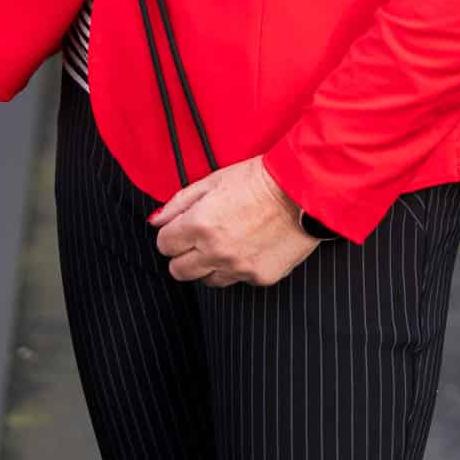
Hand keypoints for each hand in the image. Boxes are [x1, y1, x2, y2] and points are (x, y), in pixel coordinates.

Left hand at [146, 155, 323, 286]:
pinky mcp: (259, 277)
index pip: (164, 245)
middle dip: (183, 254)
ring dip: (209, 265)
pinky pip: (237, 280)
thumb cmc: (260, 179)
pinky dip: (238, 268)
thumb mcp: (213, 180)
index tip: (181, 228)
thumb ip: (179, 202)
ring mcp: (238, 268)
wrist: (302, 189)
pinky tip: (248, 246)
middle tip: (199, 238)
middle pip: (179, 270)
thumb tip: (157, 220)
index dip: (171, 234)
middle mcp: (215, 251)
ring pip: (206, 280)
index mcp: (199, 224)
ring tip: (226, 242)